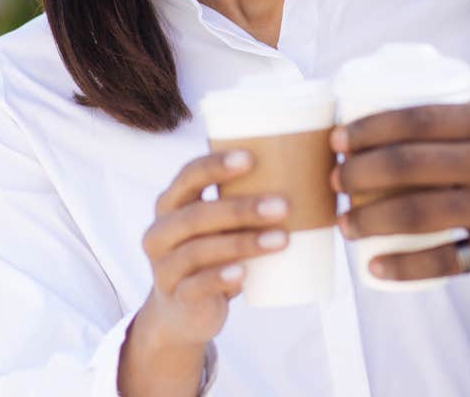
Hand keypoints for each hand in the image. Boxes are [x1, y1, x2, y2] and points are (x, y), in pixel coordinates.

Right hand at [121, 150, 289, 391]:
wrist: (184, 311)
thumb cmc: (213, 254)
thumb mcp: (219, 227)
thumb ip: (243, 202)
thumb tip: (309, 173)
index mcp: (171, 204)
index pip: (189, 176)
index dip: (215, 165)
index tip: (251, 158)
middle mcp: (161, 232)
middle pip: (197, 215)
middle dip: (242, 208)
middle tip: (284, 206)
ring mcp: (164, 267)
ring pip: (199, 250)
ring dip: (243, 243)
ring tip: (282, 239)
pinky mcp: (177, 297)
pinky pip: (195, 286)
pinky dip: (220, 279)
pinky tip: (244, 274)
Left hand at [331, 81, 469, 279]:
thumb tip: (450, 85)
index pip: (417, 117)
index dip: (368, 127)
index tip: (338, 137)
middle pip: (407, 164)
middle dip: (357, 174)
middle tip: (333, 181)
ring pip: (419, 214)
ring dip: (371, 220)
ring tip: (346, 223)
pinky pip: (450, 261)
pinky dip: (408, 267)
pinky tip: (378, 268)